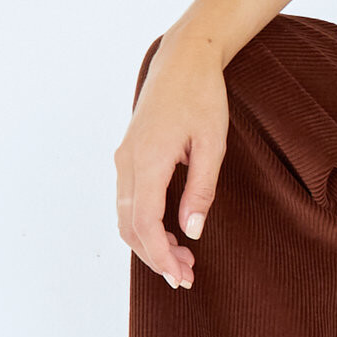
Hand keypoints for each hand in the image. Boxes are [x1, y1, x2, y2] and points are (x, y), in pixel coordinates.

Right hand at [115, 32, 229, 288]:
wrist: (183, 59)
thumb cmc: (202, 96)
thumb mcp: (212, 145)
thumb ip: (201, 191)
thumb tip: (192, 233)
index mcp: (147, 160)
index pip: (145, 223)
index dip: (160, 256)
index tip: (181, 276)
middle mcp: (127, 162)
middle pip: (130, 226)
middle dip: (156, 257)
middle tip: (187, 277)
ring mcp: (124, 159)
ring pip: (125, 216)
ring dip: (150, 243)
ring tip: (184, 260)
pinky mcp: (128, 156)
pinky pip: (128, 201)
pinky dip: (145, 225)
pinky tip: (171, 234)